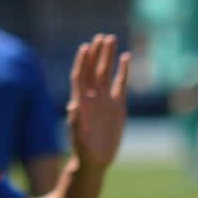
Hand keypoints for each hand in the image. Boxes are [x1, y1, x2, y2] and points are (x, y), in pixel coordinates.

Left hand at [66, 34, 130, 172]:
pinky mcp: (118, 106)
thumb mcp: (79, 139)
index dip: (82, 62)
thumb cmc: (83, 151)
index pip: (80, 77)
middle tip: (102, 37)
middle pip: (94, 70)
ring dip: (108, 57)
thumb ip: (75, 124)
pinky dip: (123, 71)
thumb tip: (72, 107)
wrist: (96, 160)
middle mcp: (92, 98)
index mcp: (81, 103)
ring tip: (111, 39)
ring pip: (107, 73)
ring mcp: (105, 100)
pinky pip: (121, 84)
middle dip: (97, 53)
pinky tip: (126, 58)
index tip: (86, 47)